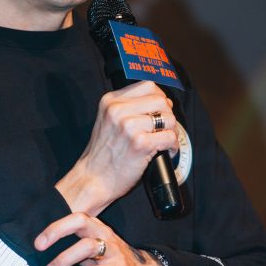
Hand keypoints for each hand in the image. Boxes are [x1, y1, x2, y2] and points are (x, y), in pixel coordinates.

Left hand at [34, 212, 165, 265]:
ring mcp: (114, 250)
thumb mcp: (91, 255)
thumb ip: (72, 256)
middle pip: (81, 222)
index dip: (56, 227)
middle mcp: (104, 234)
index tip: (38, 243)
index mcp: (95, 227)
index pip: (75, 218)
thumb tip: (47, 265)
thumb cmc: (110, 261)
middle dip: (58, 232)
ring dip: (65, 259)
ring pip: (88, 246)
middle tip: (39, 249)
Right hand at [55, 81, 177, 215]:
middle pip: (161, 100)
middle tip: (164, 128)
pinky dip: (172, 145)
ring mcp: (128, 126)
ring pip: (168, 118)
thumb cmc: (102, 155)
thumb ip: (126, 108)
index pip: (147, 86)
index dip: (159, 98)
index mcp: (110, 101)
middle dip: (168, 115)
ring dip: (172, 131)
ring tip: (164, 141)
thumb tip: (160, 103)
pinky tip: (165, 151)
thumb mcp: (107, 121)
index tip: (160, 111)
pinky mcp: (139, 143)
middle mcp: (118, 110)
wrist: (92, 179)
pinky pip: (170, 136)